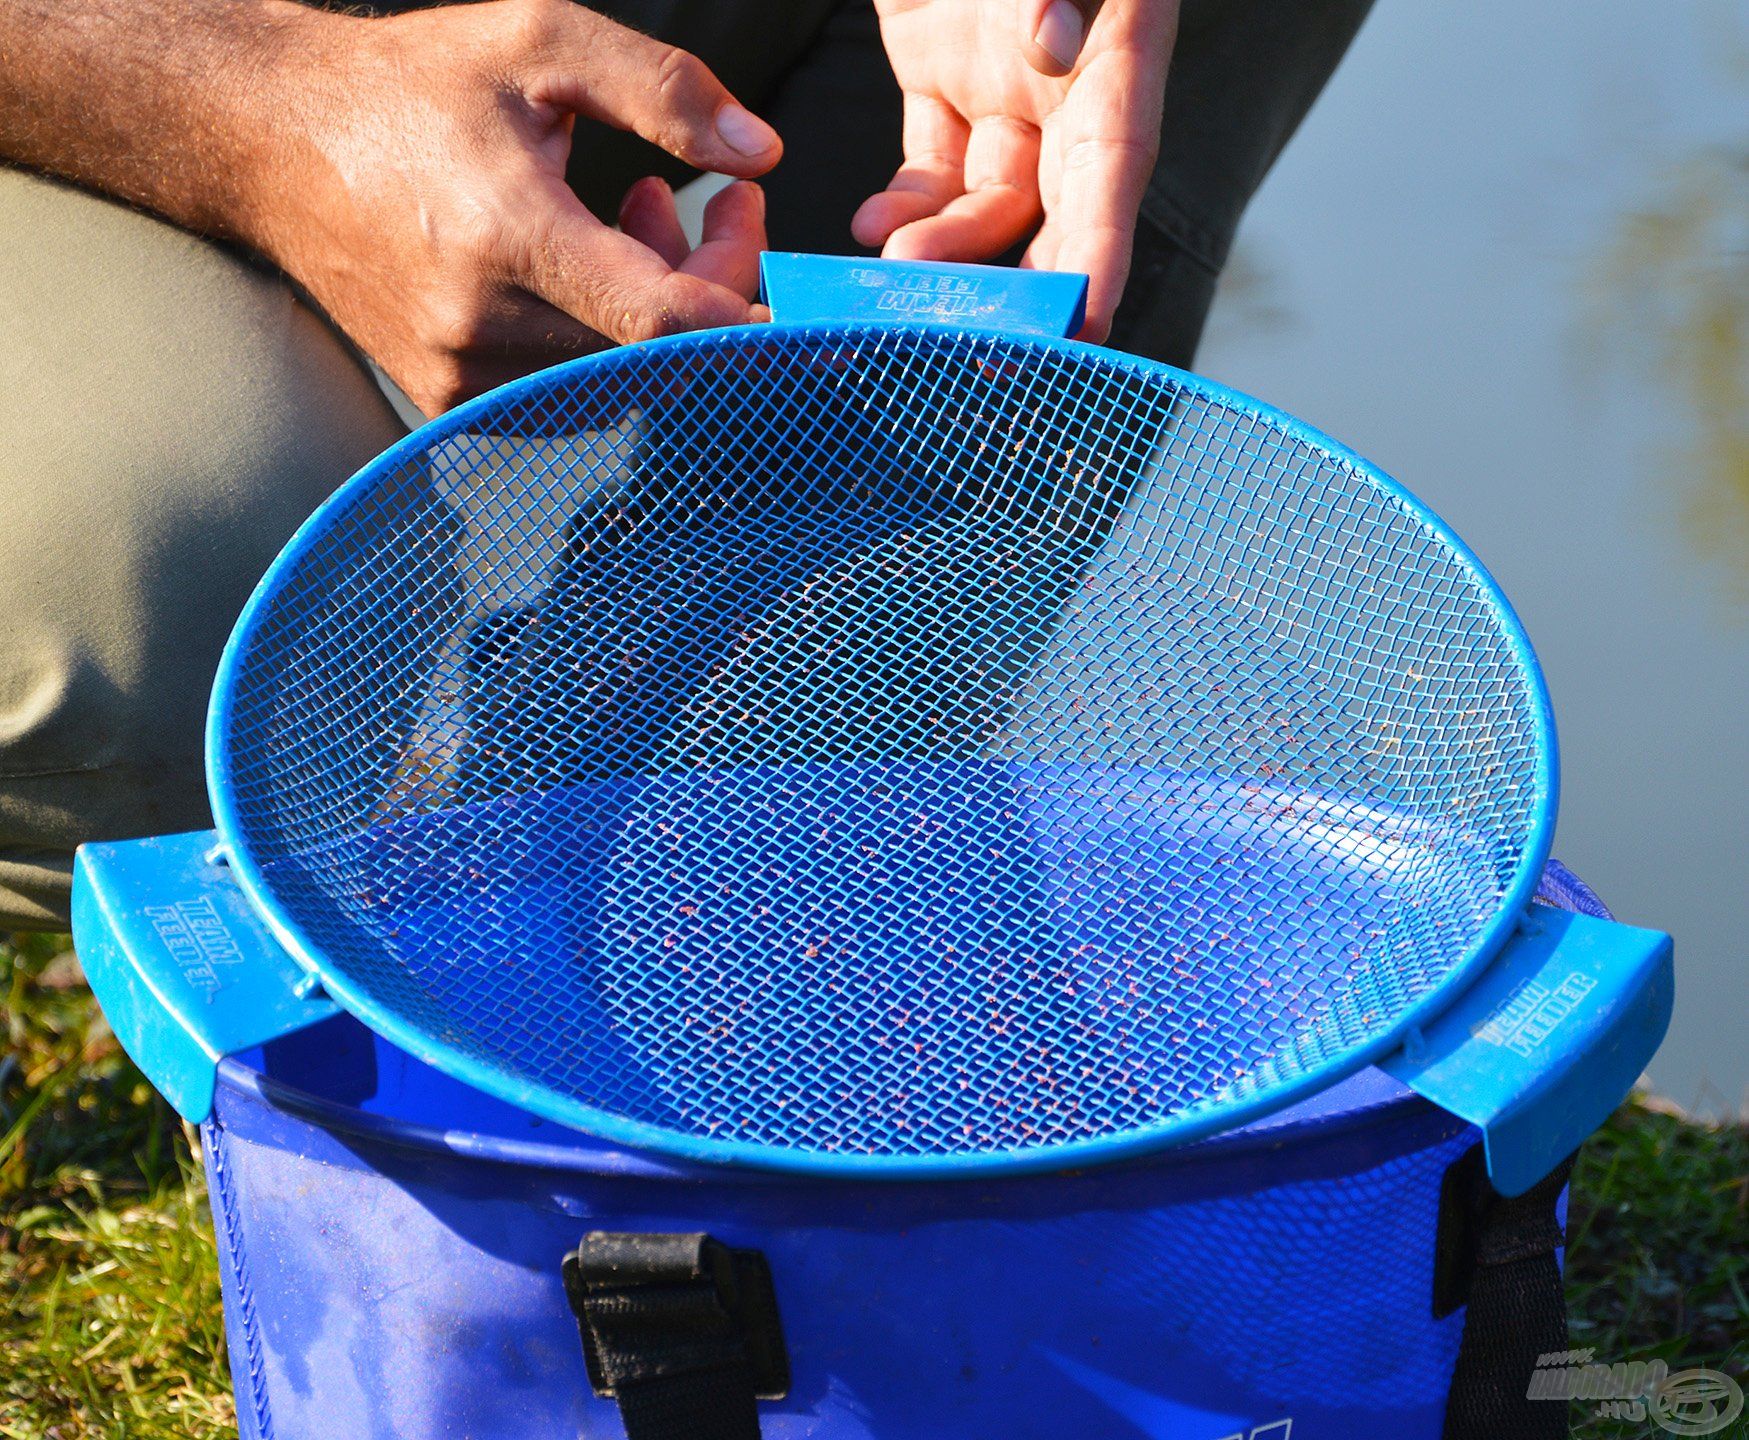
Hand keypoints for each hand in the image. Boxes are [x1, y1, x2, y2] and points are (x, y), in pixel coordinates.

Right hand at [247, 0, 782, 414]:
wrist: (273, 142)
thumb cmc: (413, 85)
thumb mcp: (539, 42)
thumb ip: (662, 90)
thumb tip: (763, 152)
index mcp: (508, 235)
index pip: (661, 318)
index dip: (740, 300)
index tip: (765, 248)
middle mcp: (481, 326)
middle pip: (654, 350)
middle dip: (706, 277)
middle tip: (696, 196)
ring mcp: (460, 375)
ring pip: (622, 377)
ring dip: (656, 309)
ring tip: (628, 215)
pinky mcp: (449, 400)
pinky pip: (574, 394)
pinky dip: (606, 339)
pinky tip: (582, 269)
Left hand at [854, 0, 1178, 340]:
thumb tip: (1051, 42)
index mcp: (1116, 52)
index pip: (1114, 173)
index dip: (1103, 254)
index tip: (1087, 324)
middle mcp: (1067, 86)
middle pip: (1058, 211)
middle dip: (1027, 284)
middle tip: (987, 341)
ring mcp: (1001, 85)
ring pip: (986, 199)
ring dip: (947, 247)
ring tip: (899, 263)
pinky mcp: (939, 71)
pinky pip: (929, 162)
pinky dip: (904, 206)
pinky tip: (870, 227)